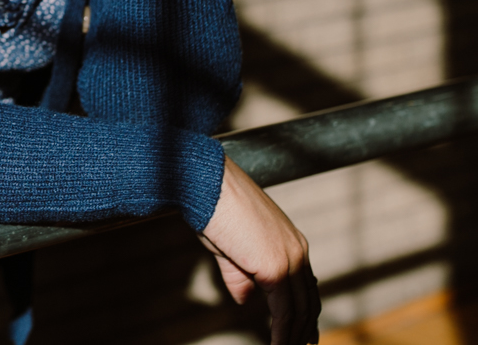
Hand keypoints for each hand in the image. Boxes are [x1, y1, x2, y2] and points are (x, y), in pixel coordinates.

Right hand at [199, 157, 320, 344]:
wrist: (207, 186)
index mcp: (290, 240)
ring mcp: (290, 259)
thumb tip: (246, 300)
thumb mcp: (230, 248)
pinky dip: (283, 334)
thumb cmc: (213, 208)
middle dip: (305, 328)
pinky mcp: (277, 269)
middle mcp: (297, 249)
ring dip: (295, 336)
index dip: (305, 311)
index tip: (304, 332)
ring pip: (300, 310)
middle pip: (308, 300)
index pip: (305, 283)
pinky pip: (284, 312)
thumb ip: (242, 276)